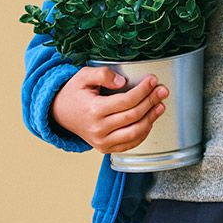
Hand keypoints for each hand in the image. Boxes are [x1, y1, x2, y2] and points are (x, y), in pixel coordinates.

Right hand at [50, 67, 167, 152]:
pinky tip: (150, 120)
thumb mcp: (83, 76)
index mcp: (94, 110)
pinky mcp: (105, 148)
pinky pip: (130, 143)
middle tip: (163, 90)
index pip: (126, 101)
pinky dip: (143, 133)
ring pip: (135, 132)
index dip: (143, 90)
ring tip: (160, 105)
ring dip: (151, 118)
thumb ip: (103, 74)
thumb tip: (122, 81)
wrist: (59, 113)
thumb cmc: (74, 93)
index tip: (153, 80)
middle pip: (133, 116)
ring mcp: (102, 142)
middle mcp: (98, 129)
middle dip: (151, 102)